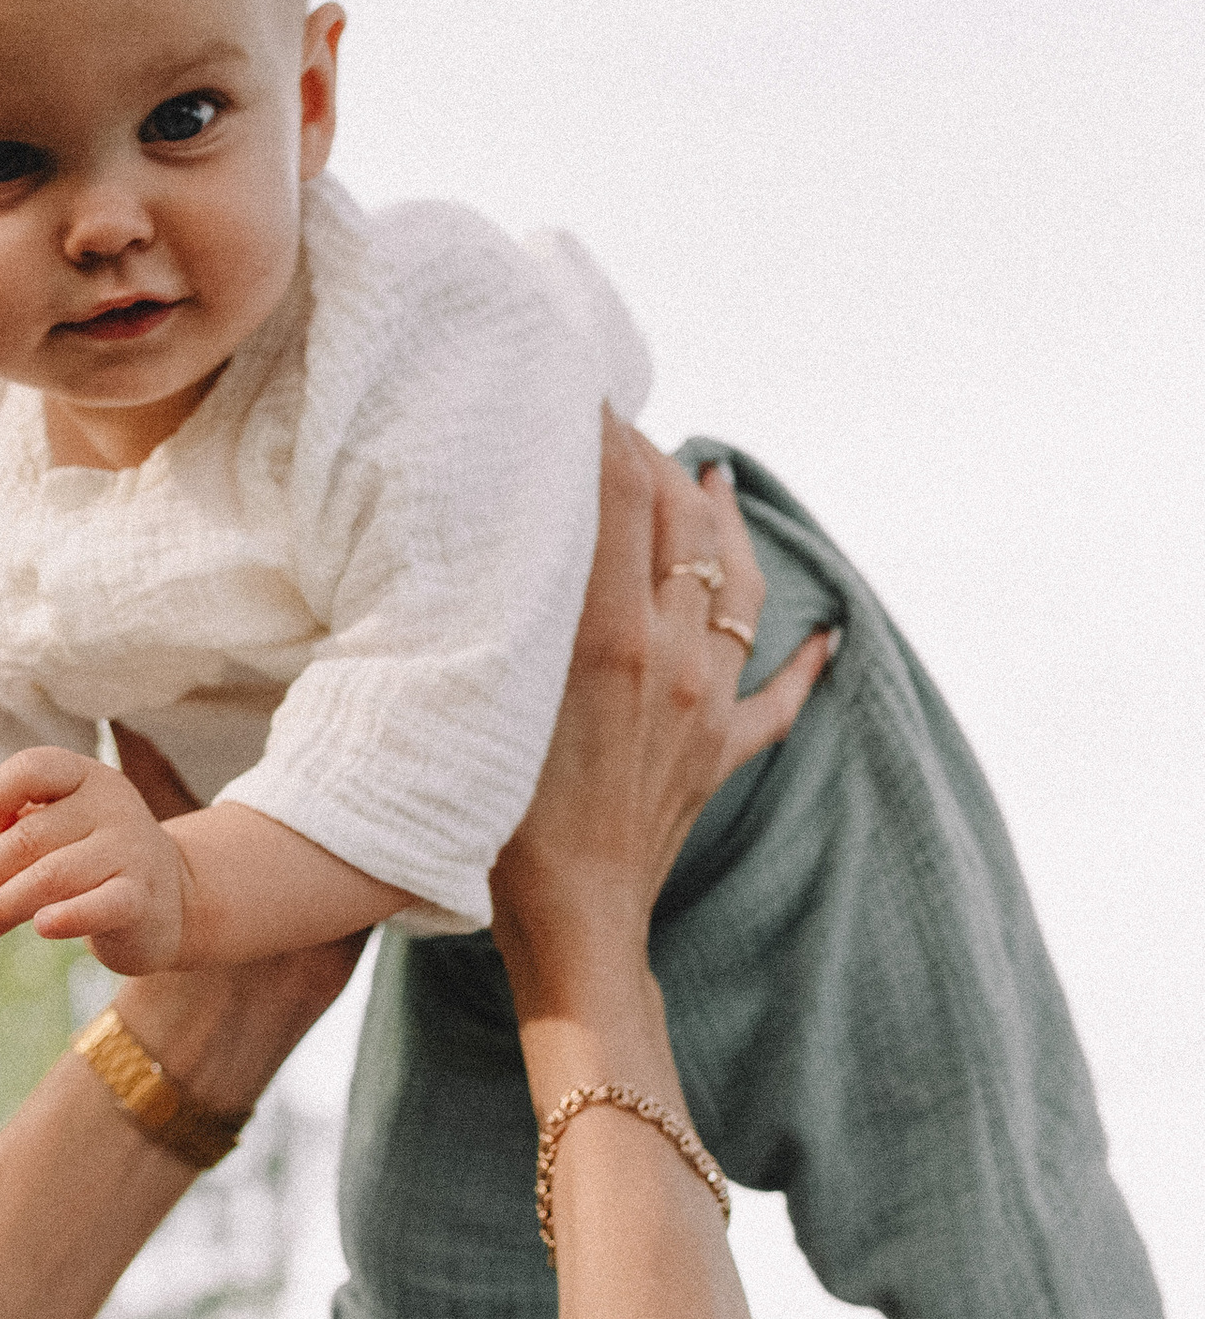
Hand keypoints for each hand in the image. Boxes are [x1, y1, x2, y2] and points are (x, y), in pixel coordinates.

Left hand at [0, 747, 191, 969]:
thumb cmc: (94, 861)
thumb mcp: (60, 828)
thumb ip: (20, 830)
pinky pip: (98, 906)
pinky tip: (42, 926)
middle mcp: (111, 806)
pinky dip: (67, 917)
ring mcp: (129, 851)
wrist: (172, 899)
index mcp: (85, 777)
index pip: (31, 768)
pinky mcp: (139, 898)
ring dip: (4, 906)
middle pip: (29, 837)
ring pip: (51, 876)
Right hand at [491, 424, 834, 1019]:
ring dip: (726, 525)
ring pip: (737, 584)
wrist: (575, 929)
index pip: (620, 492)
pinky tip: (828, 635)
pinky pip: (777, 698)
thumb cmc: (505, 833)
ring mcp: (705, 702)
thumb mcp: (490, 707)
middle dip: (655, 458)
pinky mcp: (720, 753)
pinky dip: (805, 663)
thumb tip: (511, 539)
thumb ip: (509, 621)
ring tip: (715, 478)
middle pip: (679, 521)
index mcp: (610, 635)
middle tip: (620, 425)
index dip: (601, 428)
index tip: (573, 388)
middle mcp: (672, 654)